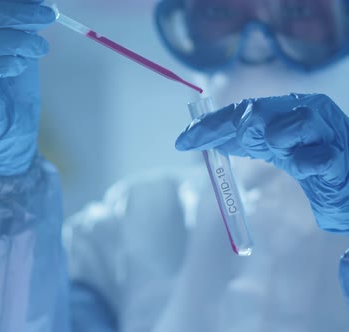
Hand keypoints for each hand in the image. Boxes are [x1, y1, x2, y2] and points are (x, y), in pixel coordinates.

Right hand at [0, 0, 55, 175]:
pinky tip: (20, 67)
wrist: (9, 138)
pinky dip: (6, 63)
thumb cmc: (11, 94)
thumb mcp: (21, 51)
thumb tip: (41, 1)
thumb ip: (23, 26)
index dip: (8, 1)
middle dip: (16, 13)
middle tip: (48, 15)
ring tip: (40, 47)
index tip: (41, 2)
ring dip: (17, 40)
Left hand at [175, 93, 348, 232]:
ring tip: (278, 151)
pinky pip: (322, 157)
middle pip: (260, 111)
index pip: (240, 112)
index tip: (183, 141)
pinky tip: (302, 166)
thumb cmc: (313, 162)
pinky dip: (308, 161)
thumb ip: (241, 141)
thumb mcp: (272, 148)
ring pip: (297, 120)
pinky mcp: (342, 159)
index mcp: (284, 111)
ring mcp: (327, 133)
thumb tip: (200, 137)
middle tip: (219, 142)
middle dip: (233, 127)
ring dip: (278, 137)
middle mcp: (306, 113)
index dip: (209, 126)